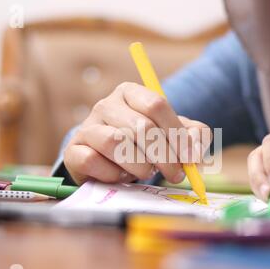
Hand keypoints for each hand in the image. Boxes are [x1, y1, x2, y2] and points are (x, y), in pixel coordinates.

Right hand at [64, 82, 211, 184]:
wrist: (110, 161)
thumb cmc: (146, 145)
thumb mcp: (175, 136)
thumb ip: (194, 138)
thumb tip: (195, 154)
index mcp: (131, 92)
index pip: (156, 104)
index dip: (177, 134)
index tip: (190, 158)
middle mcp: (106, 104)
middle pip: (141, 127)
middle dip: (165, 157)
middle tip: (175, 175)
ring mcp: (87, 127)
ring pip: (117, 143)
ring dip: (140, 165)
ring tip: (146, 172)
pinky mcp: (74, 150)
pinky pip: (93, 161)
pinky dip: (112, 174)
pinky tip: (120, 176)